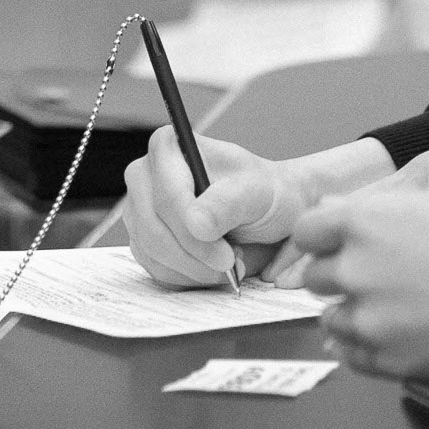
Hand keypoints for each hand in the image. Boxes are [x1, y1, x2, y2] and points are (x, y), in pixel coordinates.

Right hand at [122, 132, 387, 287]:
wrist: (284, 219)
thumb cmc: (278, 196)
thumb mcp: (264, 192)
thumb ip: (229, 202)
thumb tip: (196, 223)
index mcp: (170, 147)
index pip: (159, 185)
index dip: (186, 219)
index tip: (220, 245)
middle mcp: (148, 176)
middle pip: (150, 224)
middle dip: (194, 253)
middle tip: (234, 264)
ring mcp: (144, 212)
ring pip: (151, 253)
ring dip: (193, 270)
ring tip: (232, 264)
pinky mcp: (150, 245)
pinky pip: (155, 273)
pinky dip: (187, 281)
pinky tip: (215, 273)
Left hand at [289, 188, 428, 379]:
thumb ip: (380, 210)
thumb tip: (341, 210)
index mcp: (365, 223)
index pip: (308, 230)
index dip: (324, 237)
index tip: (337, 244)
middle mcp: (355, 270)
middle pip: (316, 276)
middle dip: (339, 275)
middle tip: (377, 276)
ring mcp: (368, 320)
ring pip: (330, 319)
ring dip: (351, 313)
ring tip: (392, 310)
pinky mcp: (385, 361)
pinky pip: (351, 356)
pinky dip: (363, 347)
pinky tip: (392, 335)